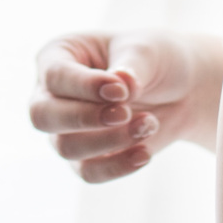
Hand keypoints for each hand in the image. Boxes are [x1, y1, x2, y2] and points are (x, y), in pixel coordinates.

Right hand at [29, 29, 219, 183]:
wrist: (180, 89)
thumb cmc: (153, 59)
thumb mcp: (145, 51)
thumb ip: (130, 68)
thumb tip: (120, 83)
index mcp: (57, 56)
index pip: (55, 76)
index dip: (84, 86)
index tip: (122, 91)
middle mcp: (52, 94)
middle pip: (42, 116)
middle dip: (83, 118)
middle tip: (125, 113)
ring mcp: (65, 129)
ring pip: (66, 147)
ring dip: (110, 140)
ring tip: (149, 124)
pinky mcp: (85, 157)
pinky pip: (88, 172)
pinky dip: (117, 166)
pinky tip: (145, 153)